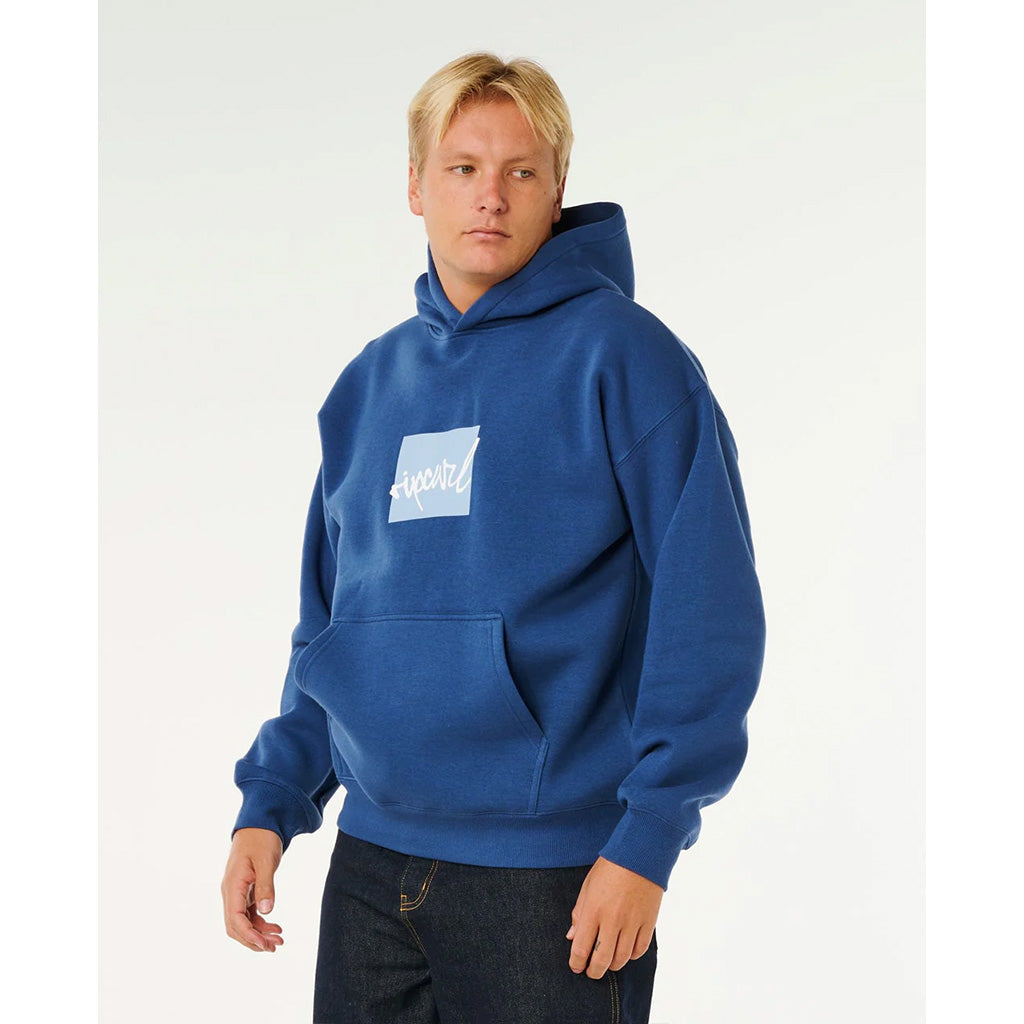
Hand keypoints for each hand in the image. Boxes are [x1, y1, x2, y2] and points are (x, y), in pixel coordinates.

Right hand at [221, 827, 285, 952]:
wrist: (259, 825)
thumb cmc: (262, 839)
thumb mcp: (266, 861)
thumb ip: (266, 886)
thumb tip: (266, 911)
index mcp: (232, 885)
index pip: (235, 919)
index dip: (249, 935)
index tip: (265, 944)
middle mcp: (231, 892)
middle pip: (236, 926)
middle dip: (253, 940)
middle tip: (275, 947)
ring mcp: (237, 893)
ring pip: (242, 923)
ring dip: (258, 934)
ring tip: (278, 941)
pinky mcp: (245, 892)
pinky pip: (249, 914)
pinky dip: (260, 923)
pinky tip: (275, 928)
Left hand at [566, 856, 662, 978]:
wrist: (641, 853)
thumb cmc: (611, 867)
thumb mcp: (588, 885)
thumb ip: (579, 912)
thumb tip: (571, 936)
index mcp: (593, 909)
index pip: (581, 948)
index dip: (577, 963)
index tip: (576, 967)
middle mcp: (612, 919)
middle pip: (602, 960)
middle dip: (594, 971)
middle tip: (590, 972)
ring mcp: (632, 922)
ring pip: (622, 958)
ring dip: (612, 965)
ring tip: (607, 962)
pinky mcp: (649, 922)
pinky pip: (639, 950)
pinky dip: (631, 956)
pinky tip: (625, 951)